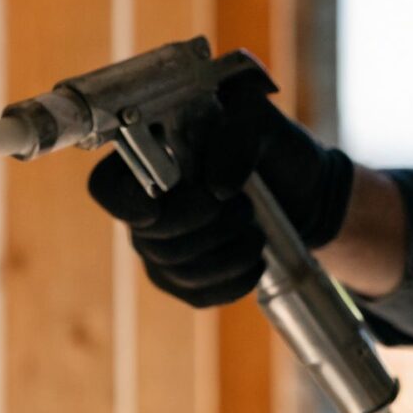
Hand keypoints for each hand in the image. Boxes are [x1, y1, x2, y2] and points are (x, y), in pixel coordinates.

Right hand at [86, 84, 351, 307]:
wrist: (307, 189)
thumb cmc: (273, 145)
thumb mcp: (260, 119)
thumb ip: (236, 135)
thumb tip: (217, 188)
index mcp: (148, 158)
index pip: (106, 188)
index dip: (123, 204)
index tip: (157, 209)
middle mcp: (146, 206)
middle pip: (147, 236)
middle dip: (202, 226)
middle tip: (242, 206)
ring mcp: (163, 247)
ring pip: (174, 268)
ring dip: (224, 252)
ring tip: (256, 230)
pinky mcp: (187, 280)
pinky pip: (195, 294)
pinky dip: (232, 280)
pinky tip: (256, 259)